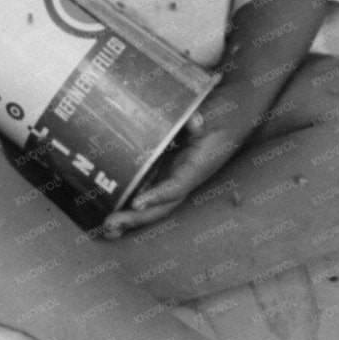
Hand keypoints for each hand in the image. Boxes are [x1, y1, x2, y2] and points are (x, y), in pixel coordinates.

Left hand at [96, 97, 249, 237]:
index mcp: (198, 165)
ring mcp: (173, 174)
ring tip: (106, 229)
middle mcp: (185, 176)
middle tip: (110, 225)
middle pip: (160, 205)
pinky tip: (109, 207)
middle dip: (136, 218)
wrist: (232, 110)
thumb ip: (204, 116)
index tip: (138, 203)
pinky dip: (128, 200)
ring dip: (129, 217)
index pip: (178, 186)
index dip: (159, 196)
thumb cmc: (224, 111)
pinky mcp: (163, 167)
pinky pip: (145, 187)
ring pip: (151, 202)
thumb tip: (195, 121)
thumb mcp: (217, 110)